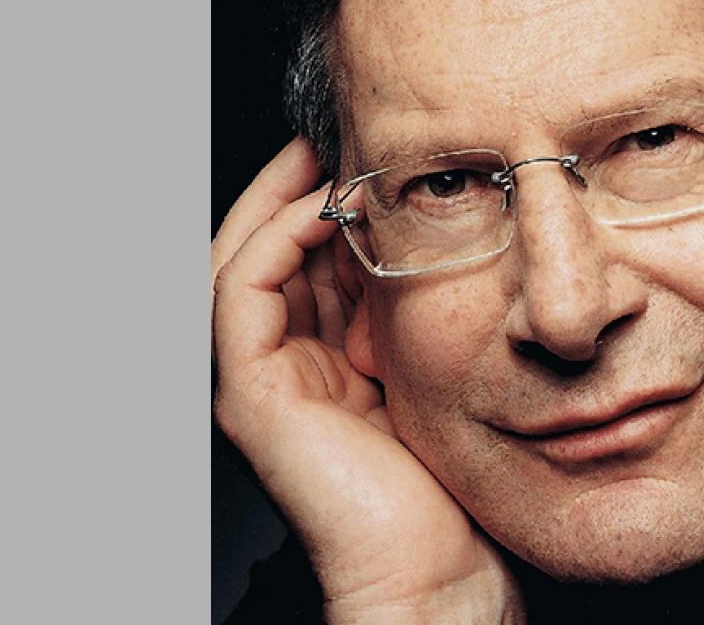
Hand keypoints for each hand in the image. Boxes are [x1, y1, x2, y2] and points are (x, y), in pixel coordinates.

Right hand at [213, 138, 521, 622]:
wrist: (442, 573)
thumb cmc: (456, 492)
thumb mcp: (445, 376)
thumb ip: (430, 318)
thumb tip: (462, 246)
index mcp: (321, 366)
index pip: (308, 264)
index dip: (329, 204)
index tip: (369, 155)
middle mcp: (281, 370)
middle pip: (271, 252)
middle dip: (299, 186)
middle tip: (339, 131)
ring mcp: (257, 382)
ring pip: (243, 259)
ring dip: (280, 197)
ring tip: (323, 149)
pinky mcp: (250, 395)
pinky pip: (242, 292)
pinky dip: (275, 240)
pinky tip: (321, 207)